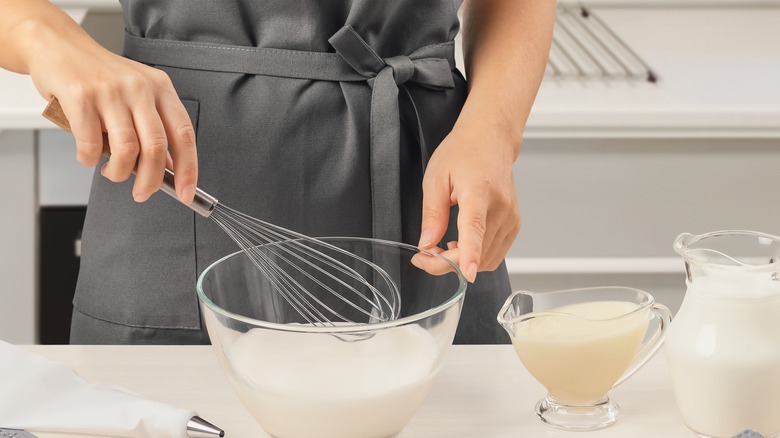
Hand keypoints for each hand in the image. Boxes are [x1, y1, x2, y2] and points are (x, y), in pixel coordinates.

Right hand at [24, 17, 196, 203]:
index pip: (184, 135)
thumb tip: (169, 169)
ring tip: (111, 172)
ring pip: (126, 150)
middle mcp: (140, 88)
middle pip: (157, 148)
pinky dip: (89, 159)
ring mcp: (110, 91)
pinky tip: (88, 156)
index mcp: (161, 88)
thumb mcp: (137, 95)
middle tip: (141, 193)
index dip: (188, 169)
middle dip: (150, 181)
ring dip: (119, 173)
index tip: (186, 193)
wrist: (58, 46)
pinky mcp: (80, 96)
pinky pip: (91, 143)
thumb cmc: (99, 76)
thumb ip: (154, 127)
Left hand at [413, 121, 520, 282]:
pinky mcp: (514, 224)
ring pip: (486, 258)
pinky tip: (462, 244)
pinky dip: (476, 257)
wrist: (490, 140)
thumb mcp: (436, 178)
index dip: (470, 253)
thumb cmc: (463, 152)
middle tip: (424, 256)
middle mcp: (500, 207)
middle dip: (447, 263)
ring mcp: (511, 218)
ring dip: (462, 262)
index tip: (467, 273)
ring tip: (442, 247)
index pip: (475, 227)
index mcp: (478, 192)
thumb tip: (428, 244)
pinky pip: (495, 254)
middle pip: (477, 251)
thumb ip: (432, 214)